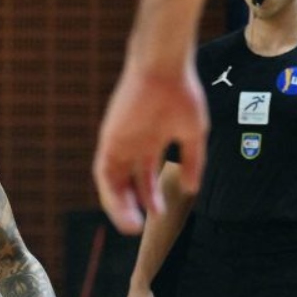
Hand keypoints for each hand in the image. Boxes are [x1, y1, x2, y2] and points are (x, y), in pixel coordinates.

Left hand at [93, 54, 206, 233]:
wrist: (164, 69)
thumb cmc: (181, 94)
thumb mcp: (192, 133)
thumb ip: (192, 161)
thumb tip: (192, 188)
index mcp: (151, 141)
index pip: (145, 176)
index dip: (150, 196)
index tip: (158, 212)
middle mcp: (133, 145)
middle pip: (127, 183)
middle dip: (132, 206)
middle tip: (139, 227)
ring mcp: (119, 143)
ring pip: (114, 182)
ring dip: (119, 205)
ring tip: (130, 226)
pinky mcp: (109, 140)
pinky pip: (104, 173)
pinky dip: (111, 192)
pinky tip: (121, 207)